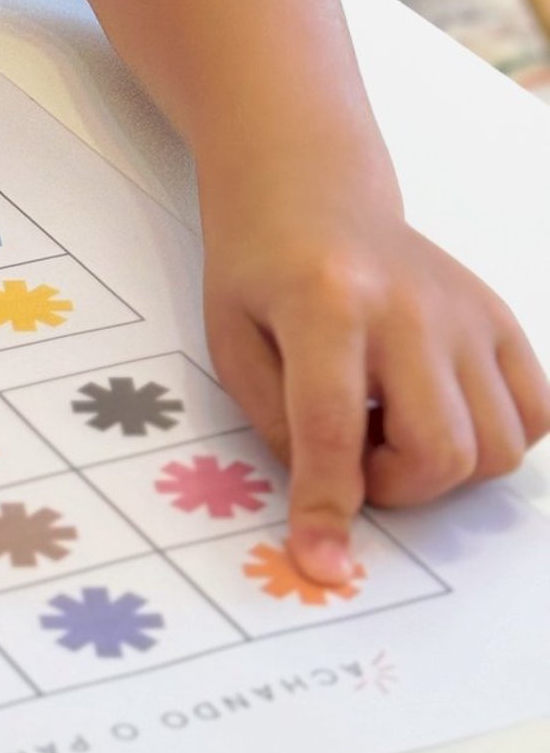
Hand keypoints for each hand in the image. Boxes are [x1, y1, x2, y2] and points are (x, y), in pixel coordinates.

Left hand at [202, 188, 549, 586]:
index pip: (332, 427)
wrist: (308, 190)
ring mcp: (464, 309)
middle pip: (440, 450)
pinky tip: (439, 411)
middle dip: (396, 486)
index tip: (323, 563)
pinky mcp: (498, 316)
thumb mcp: (232, 341)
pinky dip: (496, 437)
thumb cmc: (260, 267)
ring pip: (498, 446)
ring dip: (442, 467)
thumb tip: (331, 511)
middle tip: (355, 453)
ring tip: (393, 426)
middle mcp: (409, 304)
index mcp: (326, 300)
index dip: (326, 506)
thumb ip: (278, 424)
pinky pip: (534, 414)